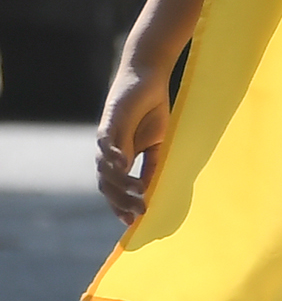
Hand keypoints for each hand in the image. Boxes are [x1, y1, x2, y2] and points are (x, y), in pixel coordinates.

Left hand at [95, 49, 172, 226]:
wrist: (148, 78)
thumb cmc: (153, 110)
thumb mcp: (157, 144)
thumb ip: (152, 165)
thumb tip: (150, 190)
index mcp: (120, 158)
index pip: (114, 188)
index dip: (120, 205)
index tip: (133, 222)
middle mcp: (109, 152)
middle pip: (107, 184)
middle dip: (121, 200)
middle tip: (138, 212)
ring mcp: (107, 139)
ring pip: (105, 168)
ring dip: (120, 183)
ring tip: (138, 192)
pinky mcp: (109, 123)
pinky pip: (105, 143)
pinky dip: (112, 156)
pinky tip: (123, 165)